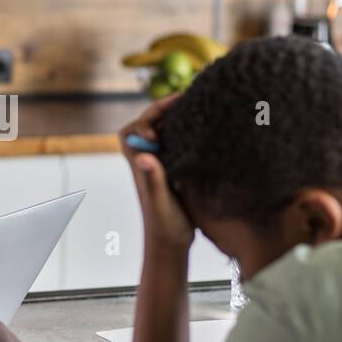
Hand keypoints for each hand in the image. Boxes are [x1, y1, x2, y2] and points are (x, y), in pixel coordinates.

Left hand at [119, 93, 194, 250]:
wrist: (171, 245)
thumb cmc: (163, 226)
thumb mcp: (160, 203)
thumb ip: (152, 179)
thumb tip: (143, 157)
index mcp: (139, 163)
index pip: (132, 130)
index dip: (145, 120)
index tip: (164, 126)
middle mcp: (147, 159)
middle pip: (149, 124)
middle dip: (165, 109)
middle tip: (187, 97)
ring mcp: (162, 162)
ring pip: (165, 130)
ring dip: (178, 117)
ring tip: (200, 105)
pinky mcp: (176, 168)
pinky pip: (179, 141)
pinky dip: (189, 130)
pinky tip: (209, 128)